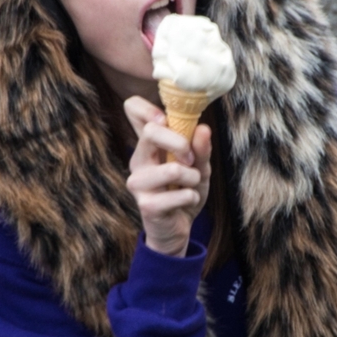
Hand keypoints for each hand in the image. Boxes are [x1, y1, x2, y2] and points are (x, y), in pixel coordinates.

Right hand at [124, 96, 211, 256]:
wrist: (177, 229)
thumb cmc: (185, 191)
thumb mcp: (199, 167)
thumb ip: (200, 149)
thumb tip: (203, 128)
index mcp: (149, 144)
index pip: (132, 108)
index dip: (149, 108)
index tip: (168, 120)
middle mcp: (138, 159)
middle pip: (152, 131)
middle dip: (181, 143)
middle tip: (191, 159)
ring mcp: (138, 182)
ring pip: (172, 168)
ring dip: (193, 177)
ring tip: (192, 185)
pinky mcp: (146, 204)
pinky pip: (180, 194)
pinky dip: (192, 197)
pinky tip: (186, 201)